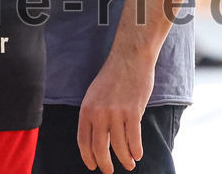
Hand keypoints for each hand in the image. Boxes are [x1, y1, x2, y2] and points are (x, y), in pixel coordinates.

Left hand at [77, 54, 154, 172]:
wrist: (129, 58)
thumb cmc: (113, 76)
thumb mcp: (95, 94)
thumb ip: (95, 115)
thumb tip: (99, 138)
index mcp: (87, 108)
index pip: (83, 140)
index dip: (88, 157)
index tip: (93, 166)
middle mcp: (99, 112)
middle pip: (99, 148)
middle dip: (105, 164)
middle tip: (109, 171)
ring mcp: (116, 113)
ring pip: (119, 146)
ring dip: (124, 159)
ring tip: (129, 164)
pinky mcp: (133, 111)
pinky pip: (134, 139)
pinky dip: (136, 150)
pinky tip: (137, 155)